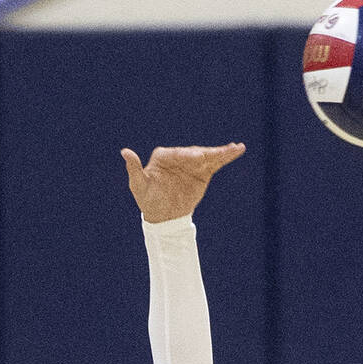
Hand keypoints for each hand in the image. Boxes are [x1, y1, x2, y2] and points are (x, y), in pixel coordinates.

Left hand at [121, 144, 245, 223]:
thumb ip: (134, 169)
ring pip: (207, 156)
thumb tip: (125, 151)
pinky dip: (226, 156)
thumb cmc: (148, 200)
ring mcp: (192, 164)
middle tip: (217, 154)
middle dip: (206, 153)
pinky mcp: (203, 172)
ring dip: (221, 151)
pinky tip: (237, 149)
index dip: (187, 156)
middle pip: (194, 153)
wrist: (163, 216)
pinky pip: (215, 163)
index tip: (197, 159)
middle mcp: (179, 156)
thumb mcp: (139, 186)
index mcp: (163, 157)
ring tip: (235, 147)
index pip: (176, 154)